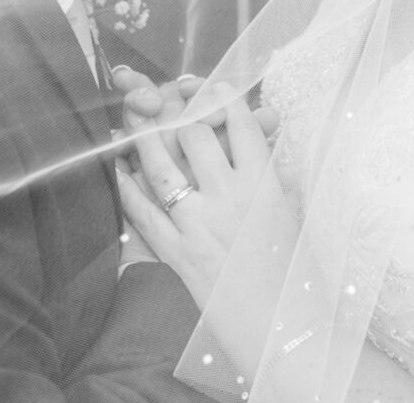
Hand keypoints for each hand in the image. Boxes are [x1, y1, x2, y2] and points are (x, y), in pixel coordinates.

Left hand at [116, 84, 295, 307]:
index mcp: (263, 184)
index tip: (211, 85)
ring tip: (133, 120)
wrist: (283, 328)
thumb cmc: (294, 269)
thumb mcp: (291, 210)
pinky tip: (119, 169)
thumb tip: (259, 136)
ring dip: (144, 139)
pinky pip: (144, 214)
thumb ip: (272, 172)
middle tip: (165, 96)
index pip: (239, 124)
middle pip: (195, 136)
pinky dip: (128, 188)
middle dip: (178, 111)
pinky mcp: (178, 254)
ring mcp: (200, 225)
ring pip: (163, 168)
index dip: (222, 98)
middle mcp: (230, 198)